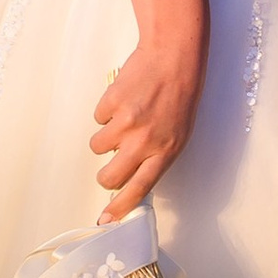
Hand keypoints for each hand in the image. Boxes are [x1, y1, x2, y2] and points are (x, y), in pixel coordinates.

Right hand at [91, 31, 202, 222]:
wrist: (174, 57)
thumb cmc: (179, 96)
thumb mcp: (178, 133)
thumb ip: (156, 156)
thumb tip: (131, 176)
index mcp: (165, 151)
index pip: (139, 189)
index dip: (120, 208)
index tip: (106, 220)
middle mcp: (145, 141)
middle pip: (109, 175)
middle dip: (104, 175)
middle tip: (110, 165)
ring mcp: (126, 122)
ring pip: (98, 146)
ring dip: (106, 136)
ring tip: (125, 119)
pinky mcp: (111, 103)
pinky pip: (98, 118)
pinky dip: (107, 111)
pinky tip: (124, 99)